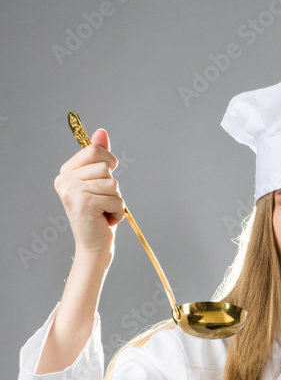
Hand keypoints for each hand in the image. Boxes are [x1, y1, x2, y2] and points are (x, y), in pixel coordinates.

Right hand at [54, 128, 124, 257]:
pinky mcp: (84, 203)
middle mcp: (65, 180)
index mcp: (66, 172)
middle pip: (105, 167)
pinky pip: (116, 199)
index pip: (94, 151)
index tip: (104, 180)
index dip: (108, 163)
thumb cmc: (98, 215)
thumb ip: (99, 156)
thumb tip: (101, 132)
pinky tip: (105, 220)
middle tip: (102, 203)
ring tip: (104, 212)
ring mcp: (72, 191)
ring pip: (113, 184)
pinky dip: (117, 212)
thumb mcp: (99, 183)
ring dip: (116, 201)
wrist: (94, 247)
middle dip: (112, 187)